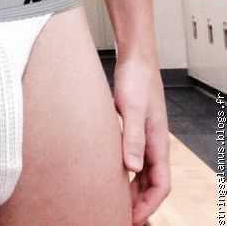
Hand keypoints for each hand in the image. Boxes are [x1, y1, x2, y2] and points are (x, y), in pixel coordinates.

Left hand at [113, 55, 170, 225]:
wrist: (135, 59)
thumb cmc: (136, 80)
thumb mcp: (132, 109)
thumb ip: (133, 138)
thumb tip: (132, 168)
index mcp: (158, 143)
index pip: (161, 185)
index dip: (148, 205)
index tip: (131, 219)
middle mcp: (154, 144)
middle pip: (151, 184)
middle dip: (139, 203)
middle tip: (118, 216)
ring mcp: (145, 137)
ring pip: (142, 173)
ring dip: (130, 189)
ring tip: (112, 202)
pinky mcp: (134, 129)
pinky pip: (133, 158)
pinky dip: (124, 171)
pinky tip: (108, 174)